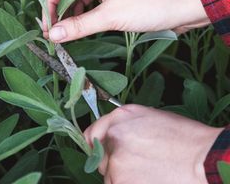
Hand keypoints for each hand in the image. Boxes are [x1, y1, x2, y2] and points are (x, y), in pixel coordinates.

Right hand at [43, 0, 209, 42]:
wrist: (185, 6)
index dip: (51, 4)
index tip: (47, 25)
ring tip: (64, 34)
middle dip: (60, 11)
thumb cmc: (151, 4)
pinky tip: (80, 27)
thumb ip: (80, 25)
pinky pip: (92, 2)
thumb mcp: (111, 16)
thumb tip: (54, 35)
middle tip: (53, 33)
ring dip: (72, 15)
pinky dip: (85, 14)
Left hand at [84, 105, 222, 183]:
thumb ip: (122, 122)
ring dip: (120, 176)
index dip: (95, 144)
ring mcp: (117, 164)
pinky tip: (147, 179)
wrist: (202, 159)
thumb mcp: (148, 115)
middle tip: (134, 162)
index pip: (90, 134)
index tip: (98, 150)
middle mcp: (113, 138)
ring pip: (109, 175)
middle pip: (100, 157)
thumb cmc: (181, 137)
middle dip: (111, 160)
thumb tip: (108, 133)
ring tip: (145, 172)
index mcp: (119, 119)